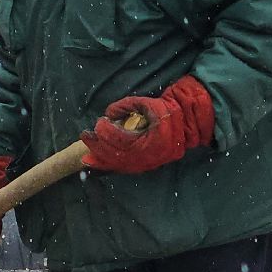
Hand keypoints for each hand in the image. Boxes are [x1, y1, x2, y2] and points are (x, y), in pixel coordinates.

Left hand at [80, 76, 213, 173]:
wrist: (186, 123)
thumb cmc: (166, 111)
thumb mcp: (148, 104)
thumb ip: (127, 105)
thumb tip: (109, 113)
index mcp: (151, 141)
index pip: (123, 140)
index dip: (108, 133)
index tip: (98, 123)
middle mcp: (149, 156)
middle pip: (118, 155)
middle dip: (99, 147)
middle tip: (85, 137)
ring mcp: (148, 163)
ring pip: (120, 165)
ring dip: (102, 161)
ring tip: (87, 157)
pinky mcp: (146, 165)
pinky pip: (126, 168)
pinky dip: (111, 166)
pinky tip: (99, 164)